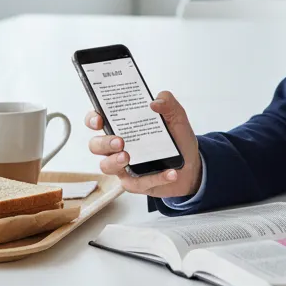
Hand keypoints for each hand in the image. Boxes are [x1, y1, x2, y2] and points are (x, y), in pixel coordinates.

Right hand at [86, 91, 201, 198]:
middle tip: (119, 141)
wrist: (191, 165)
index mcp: (123, 126)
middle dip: (104, 143)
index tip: (99, 119)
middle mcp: (118, 146)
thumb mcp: (176, 117)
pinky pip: (138, 184)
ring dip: (115, 162)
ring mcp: (124, 166)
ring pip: (106, 166)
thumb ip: (168, 103)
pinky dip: (155, 178)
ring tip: (128, 157)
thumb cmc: (176, 139)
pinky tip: (170, 173)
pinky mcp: (135, 183)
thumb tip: (155, 102)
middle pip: (96, 145)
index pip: (98, 121)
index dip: (93, 119)